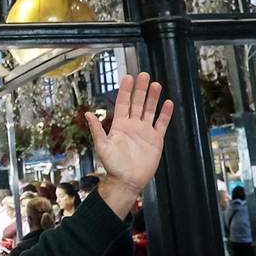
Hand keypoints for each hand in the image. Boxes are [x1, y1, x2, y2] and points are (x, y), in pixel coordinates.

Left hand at [88, 73, 173, 217]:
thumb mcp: (102, 147)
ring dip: (153, 98)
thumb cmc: (113, 165)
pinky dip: (165, 114)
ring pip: (150, 110)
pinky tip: (168, 103)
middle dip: (140, 89)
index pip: (123, 103)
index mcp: (119, 125)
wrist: (127, 181)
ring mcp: (145, 131)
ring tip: (156, 84)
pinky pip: (161, 124)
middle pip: (137, 103)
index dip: (126, 90)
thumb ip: (97, 130)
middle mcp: (133, 125)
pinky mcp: (156, 140)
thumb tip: (88, 114)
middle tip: (144, 75)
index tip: (128, 77)